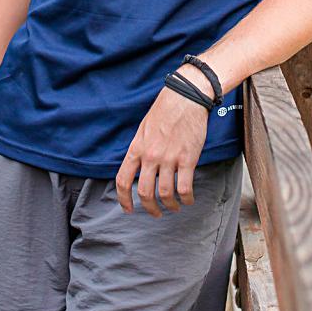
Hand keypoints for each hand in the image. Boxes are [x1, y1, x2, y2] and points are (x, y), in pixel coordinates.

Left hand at [115, 73, 209, 216]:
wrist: (187, 97)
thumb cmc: (166, 109)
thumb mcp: (144, 129)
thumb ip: (140, 149)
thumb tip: (139, 167)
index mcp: (137, 149)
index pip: (123, 181)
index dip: (124, 199)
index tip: (128, 209)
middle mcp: (150, 157)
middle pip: (145, 193)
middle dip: (149, 208)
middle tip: (156, 213)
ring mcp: (169, 159)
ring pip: (165, 194)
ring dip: (169, 206)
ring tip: (174, 207)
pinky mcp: (188, 159)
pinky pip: (184, 187)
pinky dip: (186, 198)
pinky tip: (188, 200)